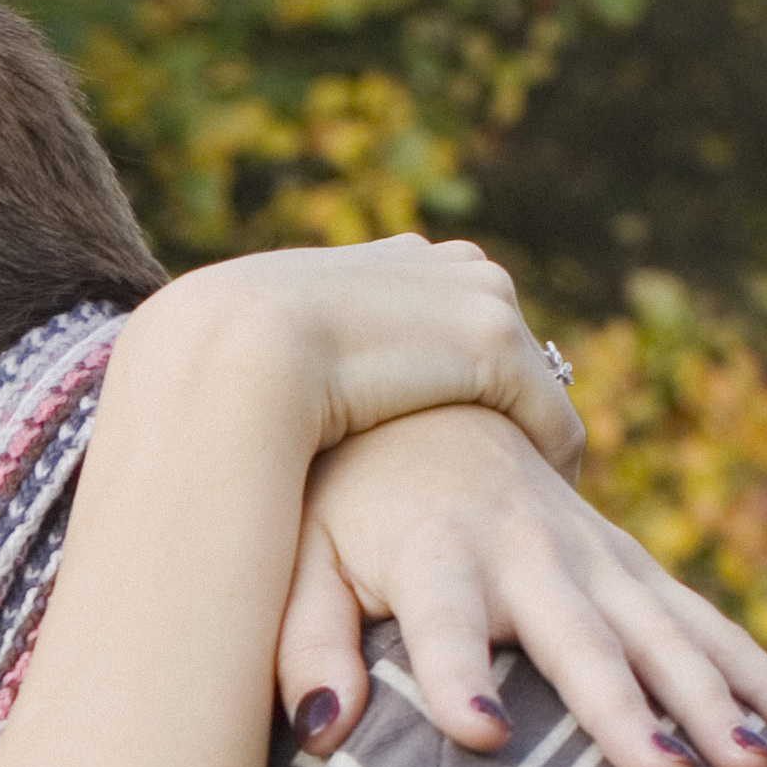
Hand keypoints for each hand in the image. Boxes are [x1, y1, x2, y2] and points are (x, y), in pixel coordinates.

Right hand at [131, 235, 585, 481]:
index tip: (449, 425)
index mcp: (374, 260)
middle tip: (503, 464)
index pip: (437, 298)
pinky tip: (536, 506)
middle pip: (492, 327)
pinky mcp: (493, 344)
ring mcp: (467, 297)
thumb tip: (282, 408)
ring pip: (528, 374)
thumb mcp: (251, 364)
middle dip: (500, 389)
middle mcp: (431, 261)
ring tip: (523, 493)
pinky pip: (550, 415)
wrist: (226, 369)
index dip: (446, 365)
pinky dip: (551, 459)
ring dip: (529, 429)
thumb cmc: (215, 389)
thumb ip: (288, 371)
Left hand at [284, 403, 766, 766]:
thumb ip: (303, 638)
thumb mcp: (298, 554)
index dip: (453, 678)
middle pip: (578, 639)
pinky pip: (707, 626)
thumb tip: (320, 730)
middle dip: (622, 707)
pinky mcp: (630, 564)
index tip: (480, 736)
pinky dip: (764, 677)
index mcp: (437, 550)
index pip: (442, 626)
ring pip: (667, 634)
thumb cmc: (339, 496)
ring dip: (718, 700)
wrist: (418, 391)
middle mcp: (526, 549)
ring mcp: (592, 553)